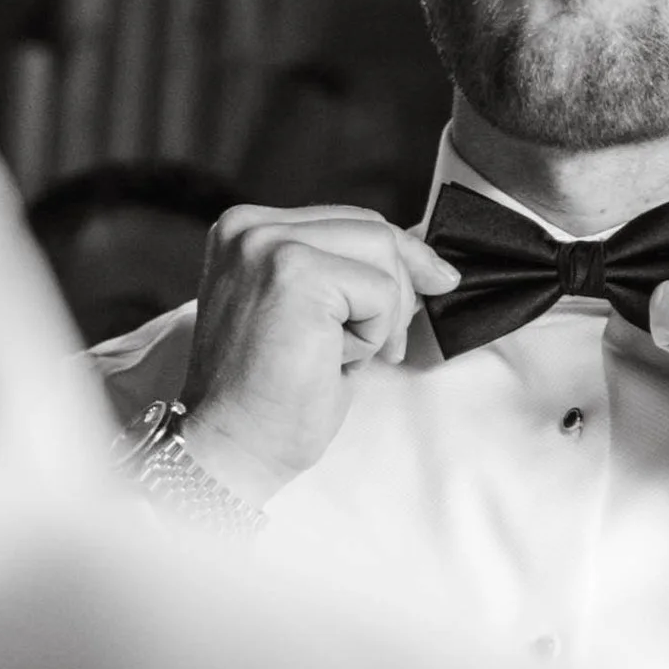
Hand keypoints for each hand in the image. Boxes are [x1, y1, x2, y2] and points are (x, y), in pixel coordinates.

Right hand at [178, 204, 458, 505]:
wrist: (232, 448)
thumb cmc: (272, 396)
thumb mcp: (310, 315)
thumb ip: (343, 274)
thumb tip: (425, 263)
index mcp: (247, 231)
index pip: (349, 220)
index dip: (398, 256)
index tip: (437, 280)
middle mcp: (251, 228)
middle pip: (372, 229)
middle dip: (401, 288)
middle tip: (387, 349)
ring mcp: (268, 245)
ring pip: (382, 252)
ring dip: (383, 316)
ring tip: (345, 357)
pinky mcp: (293, 273)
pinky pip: (380, 291)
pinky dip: (373, 335)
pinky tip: (334, 362)